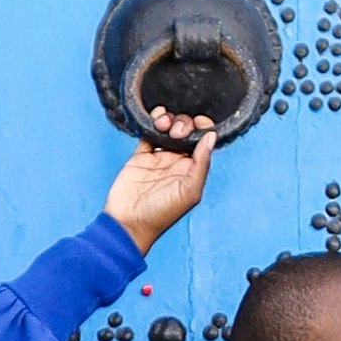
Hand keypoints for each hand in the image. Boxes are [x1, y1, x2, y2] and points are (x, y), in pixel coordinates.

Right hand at [101, 120, 217, 252]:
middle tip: (177, 131)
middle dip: (184, 124)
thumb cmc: (161, 214)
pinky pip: (148, 133)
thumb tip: (211, 136)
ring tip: (163, 123)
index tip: (200, 120)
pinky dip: (152, 122)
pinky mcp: (140, 156)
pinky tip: (155, 118)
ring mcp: (158, 158)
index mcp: (193, 170)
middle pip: (186, 132)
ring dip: (169, 120)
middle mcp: (177, 162)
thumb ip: (202, 162)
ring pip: (168, 130)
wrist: (128, 223)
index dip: (203, 128)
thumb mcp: (189, 190)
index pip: (203, 142)